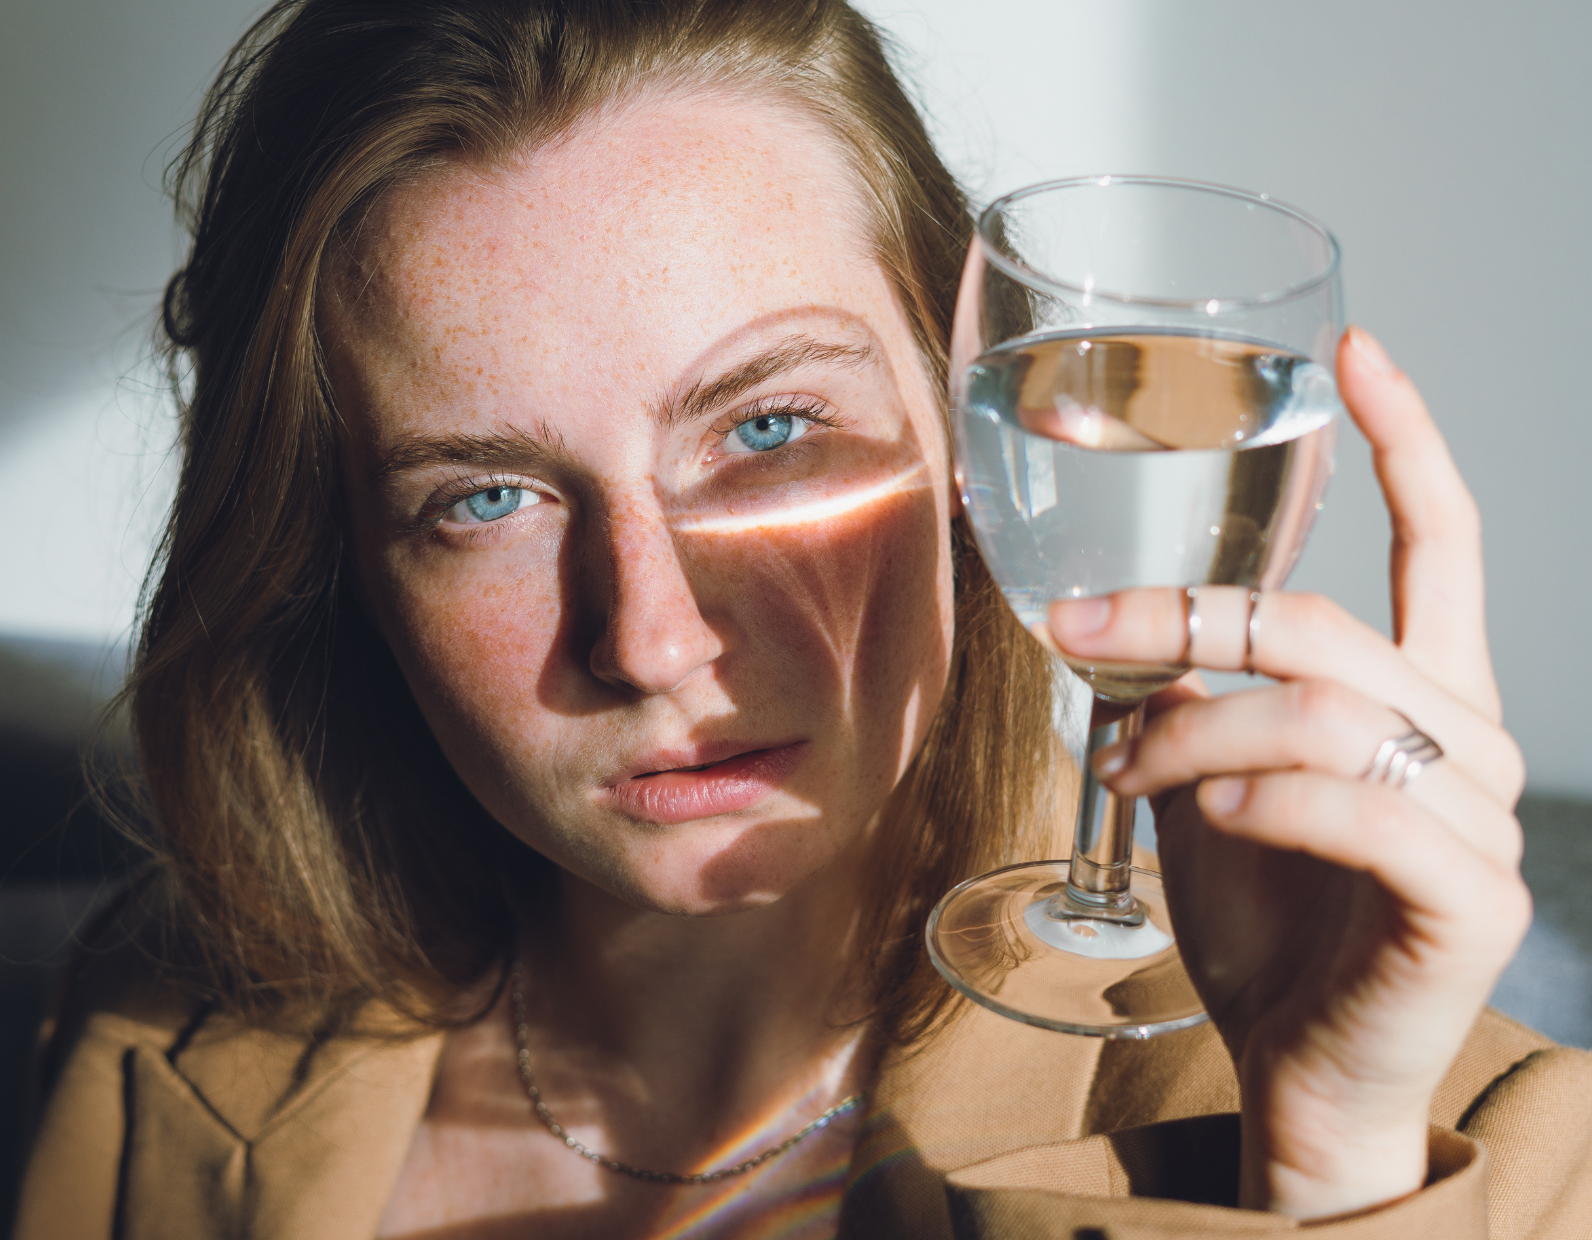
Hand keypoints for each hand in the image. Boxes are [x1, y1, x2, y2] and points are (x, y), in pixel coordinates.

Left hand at [1045, 328, 1530, 1219]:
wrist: (1298, 1065)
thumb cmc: (1261, 915)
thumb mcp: (1209, 779)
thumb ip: (1191, 694)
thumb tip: (1110, 621)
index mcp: (1421, 692)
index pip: (1441, 543)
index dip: (1407, 439)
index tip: (1353, 350)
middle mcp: (1470, 739)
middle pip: (1319, 627)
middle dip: (1179, 619)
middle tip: (1076, 633)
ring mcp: (1480, 821)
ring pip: (1320, 712)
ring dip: (1191, 725)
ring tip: (1120, 763)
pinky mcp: (1469, 901)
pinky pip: (1360, 810)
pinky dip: (1262, 797)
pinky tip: (1206, 807)